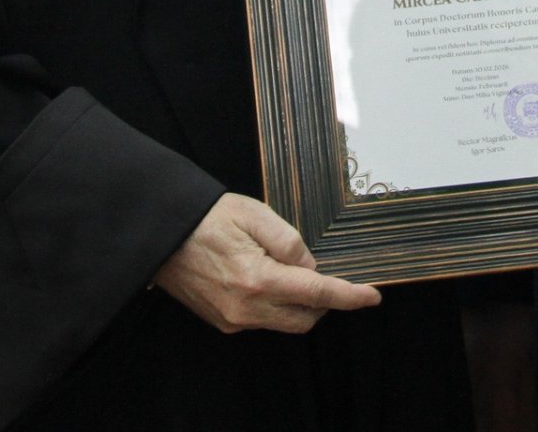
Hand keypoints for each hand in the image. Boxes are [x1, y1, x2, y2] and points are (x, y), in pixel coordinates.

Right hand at [153, 193, 380, 333]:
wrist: (164, 235)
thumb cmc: (210, 218)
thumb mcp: (255, 213)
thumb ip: (290, 241)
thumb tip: (311, 266)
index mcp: (258, 278)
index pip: (317, 293)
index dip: (349, 296)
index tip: (372, 296)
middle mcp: (247, 308)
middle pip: (306, 317)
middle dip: (325, 300)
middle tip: (325, 273)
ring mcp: (234, 320)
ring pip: (285, 322)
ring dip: (300, 304)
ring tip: (290, 271)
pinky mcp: (224, 323)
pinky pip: (264, 321)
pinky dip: (277, 305)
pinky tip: (267, 279)